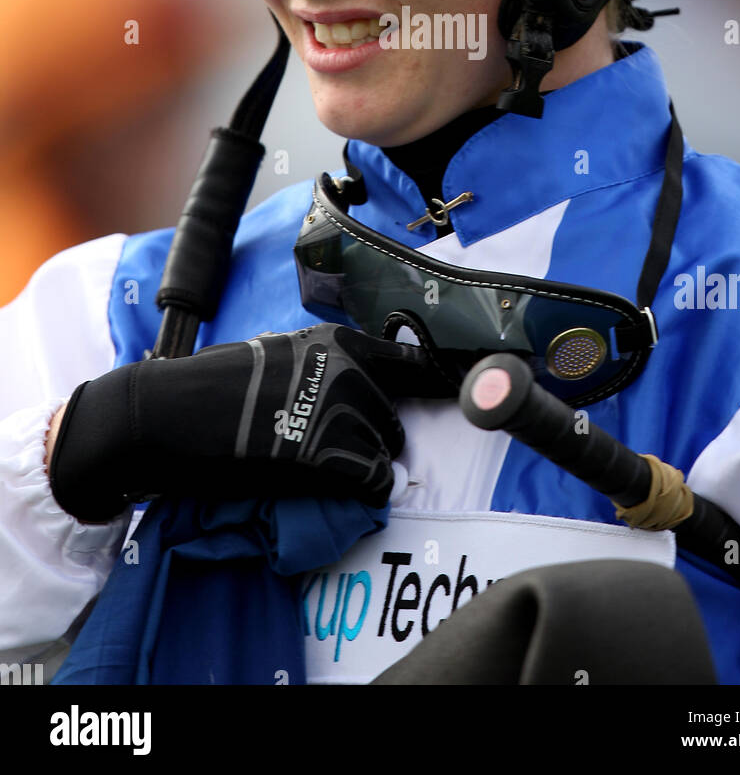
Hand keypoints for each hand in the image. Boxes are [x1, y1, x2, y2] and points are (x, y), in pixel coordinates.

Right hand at [49, 323, 453, 521]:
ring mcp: (340, 409)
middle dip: (370, 440)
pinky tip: (322, 487)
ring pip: (384, 453)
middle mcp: (349, 368)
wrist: (169, 413)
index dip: (439, 382)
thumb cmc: (212, 386)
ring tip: (309, 468)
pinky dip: (357, 494)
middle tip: (324, 452)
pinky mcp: (326, 453)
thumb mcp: (279, 358)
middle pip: (392, 419)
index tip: (474, 386)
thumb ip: (323, 368)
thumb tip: (358, 388)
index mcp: (338, 341)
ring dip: (358, 468)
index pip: (411, 362)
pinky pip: (373, 483)